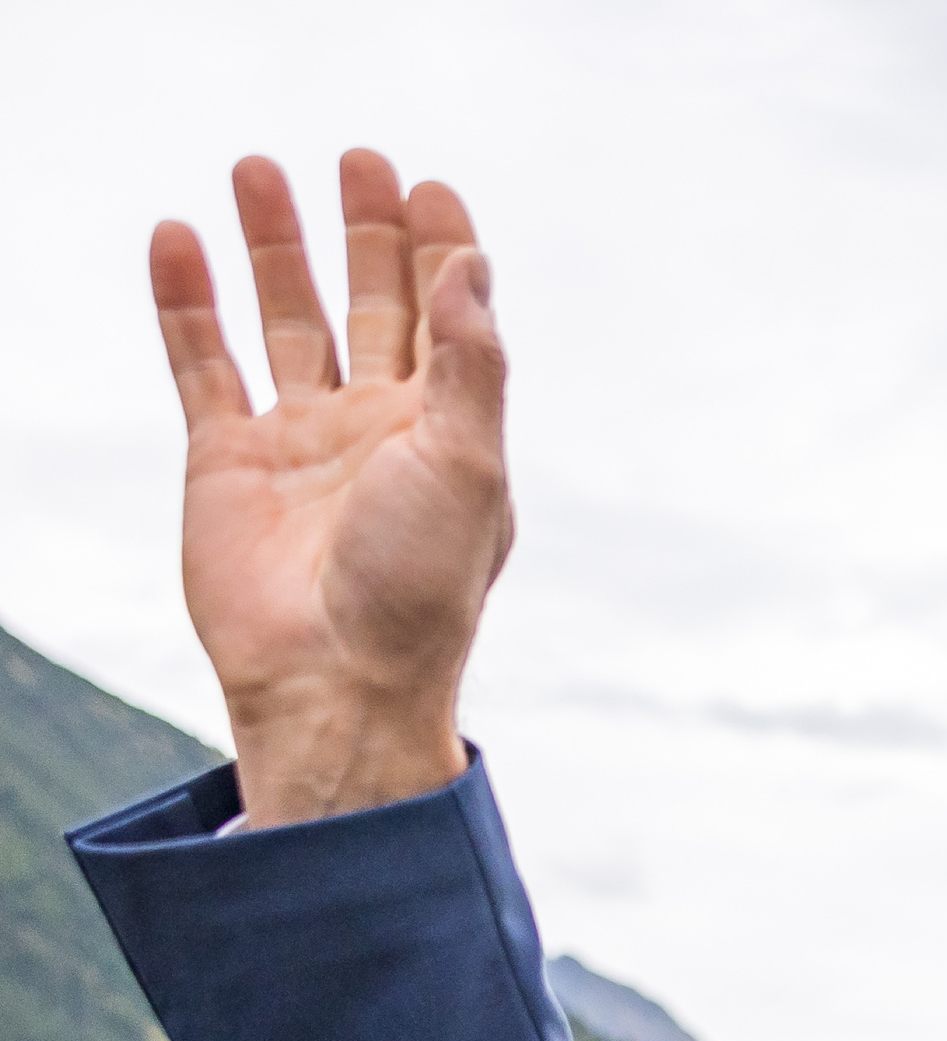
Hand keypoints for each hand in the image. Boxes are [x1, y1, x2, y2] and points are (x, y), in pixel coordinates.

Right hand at [151, 150, 511, 826]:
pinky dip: (188, 303)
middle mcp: (378, 430)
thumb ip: (472, 364)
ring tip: (259, 169)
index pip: (448, 319)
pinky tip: (181, 240)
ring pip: (285, 321)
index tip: (430, 187)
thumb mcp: (469, 467)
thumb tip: (471, 263)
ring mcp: (300, 442)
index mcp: (449, 432)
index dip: (442, 252)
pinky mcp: (226, 462)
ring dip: (276, 248)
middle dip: (366, 234)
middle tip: (358, 161)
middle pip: (371, 307)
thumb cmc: (418, 589)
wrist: (333, 681)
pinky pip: (202, 364)